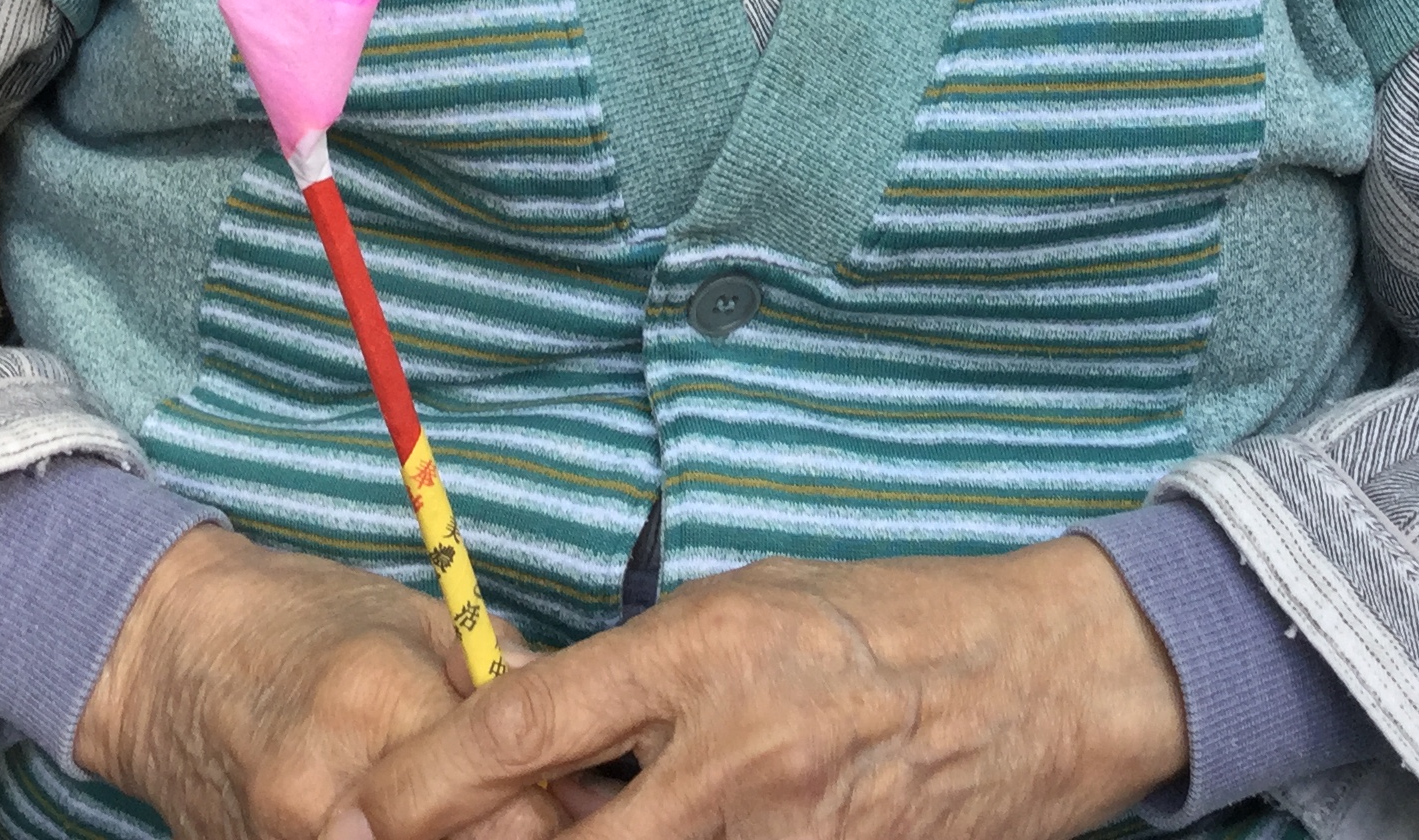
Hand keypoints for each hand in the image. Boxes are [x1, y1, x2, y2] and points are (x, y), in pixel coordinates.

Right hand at [76, 527, 563, 839]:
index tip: (576, 793)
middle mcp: (333, 792)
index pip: (513, 808)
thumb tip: (593, 743)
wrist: (162, 656)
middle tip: (530, 809)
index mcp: (379, 702)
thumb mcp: (413, 618)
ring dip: (460, 837)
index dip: (559, 809)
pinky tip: (414, 820)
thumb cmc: (295, 620)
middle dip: (513, 832)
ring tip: (469, 810)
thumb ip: (505, 676)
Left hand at [340, 538, 1186, 839]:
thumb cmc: (887, 623)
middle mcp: (738, 756)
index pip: (524, 729)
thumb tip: (528, 728)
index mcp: (705, 652)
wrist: (1044, 678)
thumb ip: (637, 671)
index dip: (426, 782)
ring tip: (575, 839)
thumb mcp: (744, 602)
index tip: (374, 804)